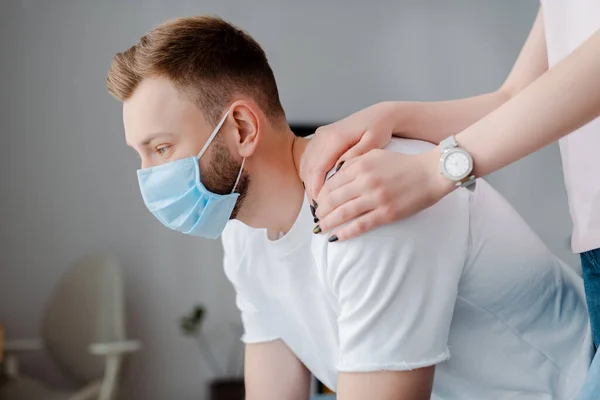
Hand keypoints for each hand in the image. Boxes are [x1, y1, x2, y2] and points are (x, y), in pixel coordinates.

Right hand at [299, 102, 398, 201]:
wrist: (378, 115)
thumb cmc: (379, 130)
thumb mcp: (372, 144)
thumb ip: (355, 156)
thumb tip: (340, 170)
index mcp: (334, 138)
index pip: (318, 168)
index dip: (317, 188)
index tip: (321, 204)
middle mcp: (323, 136)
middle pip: (308, 168)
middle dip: (311, 189)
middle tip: (318, 207)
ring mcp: (320, 136)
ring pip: (306, 164)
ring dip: (308, 183)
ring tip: (317, 200)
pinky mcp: (320, 138)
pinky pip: (308, 159)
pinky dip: (309, 174)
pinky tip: (316, 186)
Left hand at [314, 148, 453, 240]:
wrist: (431, 172)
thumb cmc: (403, 164)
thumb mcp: (375, 154)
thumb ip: (354, 163)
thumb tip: (334, 176)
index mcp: (360, 166)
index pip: (331, 184)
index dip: (320, 196)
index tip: (316, 203)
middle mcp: (365, 181)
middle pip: (333, 199)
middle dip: (320, 211)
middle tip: (316, 218)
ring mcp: (376, 198)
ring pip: (343, 213)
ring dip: (329, 223)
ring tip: (322, 229)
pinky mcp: (387, 213)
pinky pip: (361, 225)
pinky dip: (346, 232)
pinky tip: (337, 237)